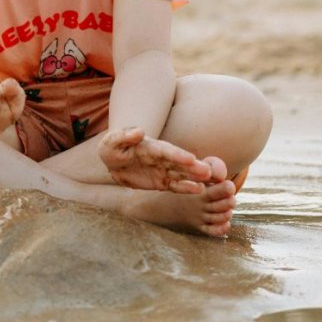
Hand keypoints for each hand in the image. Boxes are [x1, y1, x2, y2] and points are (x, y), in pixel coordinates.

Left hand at [98, 127, 226, 193]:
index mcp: (151, 147)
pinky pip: (175, 186)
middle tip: (208, 171)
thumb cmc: (113, 147)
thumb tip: (138, 131)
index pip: (166, 151)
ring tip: (209, 180)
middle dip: (193, 167)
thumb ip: (125, 136)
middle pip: (179, 163)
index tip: (191, 158)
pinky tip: (199, 190)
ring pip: (181, 174)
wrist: (112, 161)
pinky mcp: (162, 182)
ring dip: (194, 177)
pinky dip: (186, 188)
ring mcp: (163, 170)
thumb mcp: (113, 141)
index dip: (178, 155)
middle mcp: (161, 158)